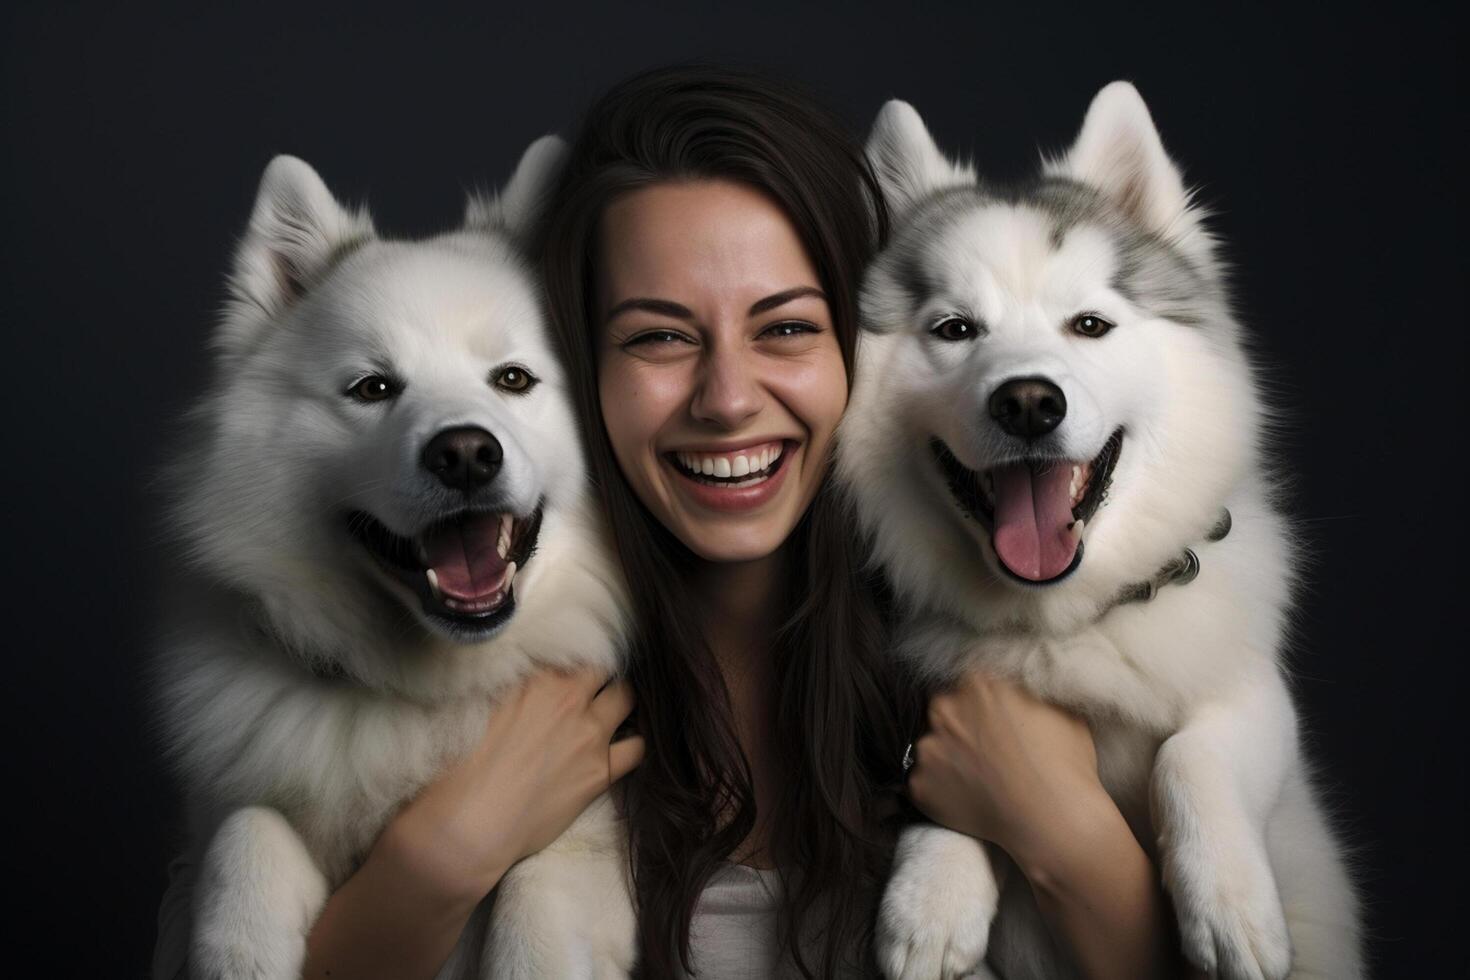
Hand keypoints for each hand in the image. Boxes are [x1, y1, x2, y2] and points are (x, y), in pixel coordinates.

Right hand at [372, 667, 644, 907]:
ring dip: (620, 703)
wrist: (470, 825)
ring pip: (626, 699)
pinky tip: (623, 746)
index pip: (571, 651)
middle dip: (600, 676)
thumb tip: (525, 680)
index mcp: (536, 679)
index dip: (572, 660)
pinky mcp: (600, 772)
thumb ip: (512, 689)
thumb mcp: (479, 710)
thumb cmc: (460, 770)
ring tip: (611, 712)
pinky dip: (634, 743)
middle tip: (592, 688)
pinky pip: (637, 748)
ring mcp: (589, 735)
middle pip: (603, 669)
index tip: (570, 669)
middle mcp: (568, 699)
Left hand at [907, 672, 1183, 979]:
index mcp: (978, 683)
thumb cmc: (1065, 764)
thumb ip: (1032, 694)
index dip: (985, 706)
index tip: (997, 724)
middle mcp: (945, 709)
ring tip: (979, 781)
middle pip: (946, 711)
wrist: (1052, 821)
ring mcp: (929, 748)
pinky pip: (925, 782)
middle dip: (962, 727)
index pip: (972, 685)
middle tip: (987, 753)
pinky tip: (969, 800)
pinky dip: (941, 790)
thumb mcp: (1062, 711)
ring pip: (933, 746)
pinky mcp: (919, 784)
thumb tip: (1026, 691)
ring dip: (948, 758)